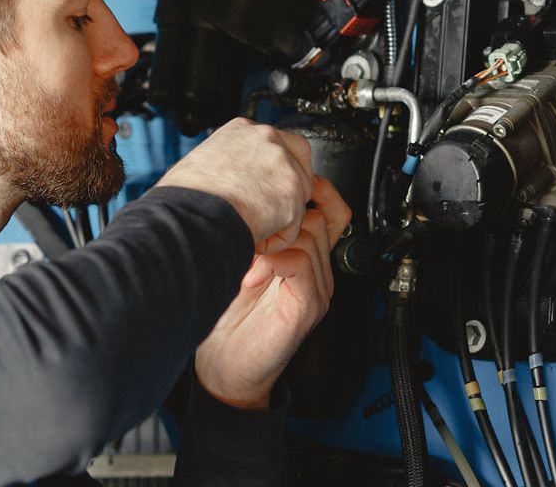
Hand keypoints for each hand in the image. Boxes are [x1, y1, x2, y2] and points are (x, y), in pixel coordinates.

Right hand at [157, 118, 313, 248]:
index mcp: (242, 129)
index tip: (263, 188)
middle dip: (291, 188)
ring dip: (280, 218)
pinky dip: (276, 238)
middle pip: (300, 161)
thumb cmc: (185, 197)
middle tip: (270, 210)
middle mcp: (266, 139)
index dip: (273, 171)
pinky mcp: (292, 191)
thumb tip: (227, 181)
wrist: (191, 213)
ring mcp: (282, 163)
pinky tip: (254, 237)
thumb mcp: (202, 163)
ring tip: (250, 227)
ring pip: (299, 196)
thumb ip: (227, 164)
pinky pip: (294, 225)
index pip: (275, 143)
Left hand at [194, 176, 350, 409]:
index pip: (330, 211)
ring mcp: (316, 289)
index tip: (280, 186)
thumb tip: (241, 196)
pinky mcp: (308, 307)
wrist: (226, 370)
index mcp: (304, 258)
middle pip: (317, 218)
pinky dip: (273, 261)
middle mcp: (316, 272)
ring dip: (272, 238)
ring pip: (310, 236)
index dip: (314, 192)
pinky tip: (252, 274)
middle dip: (281, 217)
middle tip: (247, 233)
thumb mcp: (238, 263)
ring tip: (245, 256)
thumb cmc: (227, 318)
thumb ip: (252, 234)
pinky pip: (302, 264)